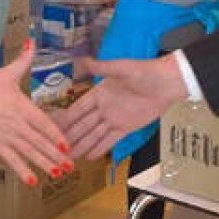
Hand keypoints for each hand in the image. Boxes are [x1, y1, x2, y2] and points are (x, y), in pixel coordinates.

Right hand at [0, 40, 72, 186]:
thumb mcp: (5, 73)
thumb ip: (23, 59)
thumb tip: (32, 40)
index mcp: (21, 107)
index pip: (42, 124)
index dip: (56, 135)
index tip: (68, 146)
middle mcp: (16, 124)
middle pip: (38, 142)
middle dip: (55, 155)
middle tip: (70, 166)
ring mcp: (6, 136)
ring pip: (28, 153)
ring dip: (44, 164)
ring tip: (58, 174)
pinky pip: (11, 160)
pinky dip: (22, 171)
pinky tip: (33, 182)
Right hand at [56, 55, 187, 159]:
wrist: (167, 83)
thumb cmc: (145, 72)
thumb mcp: (122, 68)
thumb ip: (102, 68)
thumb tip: (82, 61)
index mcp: (99, 92)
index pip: (78, 108)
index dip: (66, 119)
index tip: (51, 128)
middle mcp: (104, 107)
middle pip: (84, 124)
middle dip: (70, 136)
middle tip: (55, 149)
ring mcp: (114, 118)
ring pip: (94, 135)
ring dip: (82, 146)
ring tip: (68, 158)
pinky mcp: (126, 127)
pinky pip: (110, 140)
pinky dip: (100, 148)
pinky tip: (89, 157)